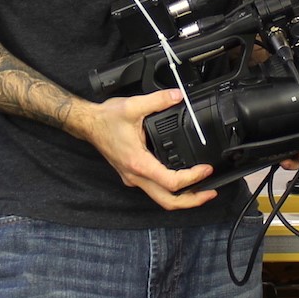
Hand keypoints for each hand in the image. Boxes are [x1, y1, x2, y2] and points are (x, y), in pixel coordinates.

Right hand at [83, 89, 217, 210]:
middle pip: (168, 201)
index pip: (171, 182)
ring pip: (160, 198)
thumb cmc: (105, 119)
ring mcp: (133, 177)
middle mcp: (135, 175)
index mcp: (138, 163)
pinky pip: (154, 189)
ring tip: (200, 189)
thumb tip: (177, 96)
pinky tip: (180, 180)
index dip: (192, 178)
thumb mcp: (133, 106)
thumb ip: (158, 100)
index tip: (206, 170)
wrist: (88, 124)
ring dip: (182, 198)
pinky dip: (170, 189)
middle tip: (210, 192)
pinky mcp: (132, 174)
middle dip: (192, 201)